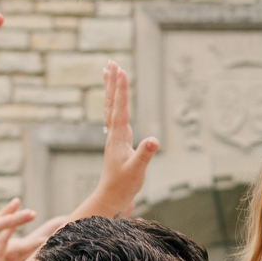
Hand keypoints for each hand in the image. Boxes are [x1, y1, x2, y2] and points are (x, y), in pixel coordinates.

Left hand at [77, 62, 158, 216]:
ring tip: (108, 71)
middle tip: (112, 62)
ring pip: (110, 107)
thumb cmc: (124, 185)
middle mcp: (113, 133)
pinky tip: (114, 99)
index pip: (120, 108)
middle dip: (113, 82)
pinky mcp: (116, 141)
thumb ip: (144, 155)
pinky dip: (113, 103)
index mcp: (118, 137)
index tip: (121, 71)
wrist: (111, 197)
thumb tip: (153, 141)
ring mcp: (114, 137)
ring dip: (111, 89)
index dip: (122, 90)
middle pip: (112, 102)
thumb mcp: (137, 171)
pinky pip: (112, 116)